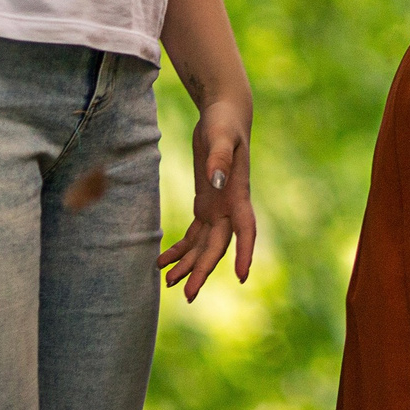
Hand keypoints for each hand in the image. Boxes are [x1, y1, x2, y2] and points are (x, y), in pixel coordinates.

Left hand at [156, 95, 254, 301]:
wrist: (223, 114)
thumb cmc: (224, 122)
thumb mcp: (220, 135)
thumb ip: (219, 158)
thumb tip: (215, 182)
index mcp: (238, 194)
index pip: (246, 229)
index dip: (245, 252)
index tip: (241, 276)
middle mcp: (230, 206)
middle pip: (218, 246)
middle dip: (203, 270)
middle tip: (188, 295)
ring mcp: (217, 208)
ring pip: (204, 245)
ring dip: (189, 265)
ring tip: (168, 284)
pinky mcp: (204, 204)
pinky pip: (194, 235)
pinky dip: (180, 249)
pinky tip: (163, 262)